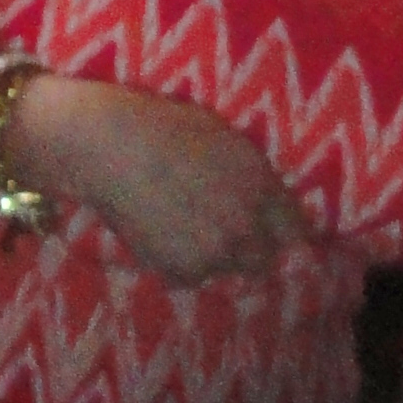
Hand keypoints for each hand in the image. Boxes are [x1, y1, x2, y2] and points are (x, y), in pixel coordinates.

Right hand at [17, 76, 310, 285]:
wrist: (105, 145)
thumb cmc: (159, 126)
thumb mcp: (221, 138)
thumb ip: (254, 178)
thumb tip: (271, 208)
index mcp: (261, 186)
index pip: (297, 233)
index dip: (282, 234)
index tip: (267, 234)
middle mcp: (248, 225)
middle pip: (263, 260)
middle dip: (245, 249)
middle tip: (212, 230)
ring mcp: (216, 252)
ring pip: (223, 269)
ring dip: (209, 256)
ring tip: (175, 224)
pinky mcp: (183, 270)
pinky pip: (189, 276)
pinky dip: (176, 261)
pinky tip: (154, 232)